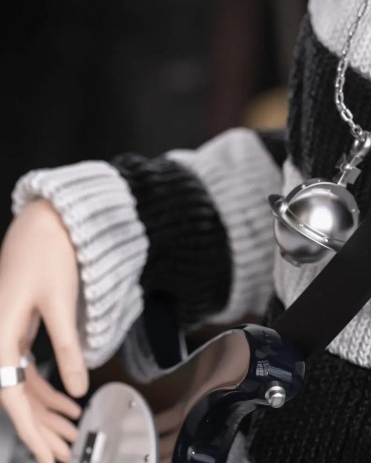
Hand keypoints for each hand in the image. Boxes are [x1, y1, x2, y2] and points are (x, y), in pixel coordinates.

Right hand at [0, 199, 86, 462]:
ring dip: (45, 412)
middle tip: (64, 454)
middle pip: (14, 397)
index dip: (29, 428)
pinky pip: (26, 369)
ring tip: (72, 434)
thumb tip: (77, 389)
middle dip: (40, 428)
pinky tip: (68, 402)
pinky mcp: (16, 328)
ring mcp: (5, 335)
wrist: (43, 218)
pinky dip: (46, 387)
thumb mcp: (61, 301)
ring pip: (21, 386)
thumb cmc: (48, 252)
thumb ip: (68, 347)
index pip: (10, 395)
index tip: (46, 455)